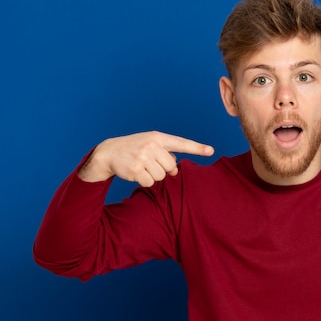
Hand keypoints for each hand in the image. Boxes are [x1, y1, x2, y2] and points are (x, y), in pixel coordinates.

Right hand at [78, 131, 214, 186]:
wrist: (109, 152)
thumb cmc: (135, 149)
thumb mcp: (151, 147)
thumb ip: (166, 156)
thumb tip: (175, 172)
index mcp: (159, 137)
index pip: (181, 143)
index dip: (197, 148)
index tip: (211, 151)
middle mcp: (152, 145)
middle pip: (171, 166)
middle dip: (162, 169)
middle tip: (149, 163)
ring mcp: (144, 157)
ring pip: (161, 176)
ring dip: (152, 175)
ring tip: (141, 166)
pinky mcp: (136, 169)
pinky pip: (150, 183)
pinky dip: (144, 181)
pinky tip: (135, 173)